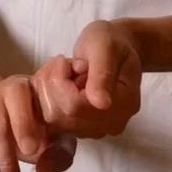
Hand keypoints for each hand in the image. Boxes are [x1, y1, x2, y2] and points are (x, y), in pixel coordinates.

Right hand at [0, 76, 76, 171]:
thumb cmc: (23, 126)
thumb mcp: (47, 137)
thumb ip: (58, 152)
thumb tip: (44, 168)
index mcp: (40, 90)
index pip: (46, 95)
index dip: (49, 113)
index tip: (43, 143)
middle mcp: (14, 87)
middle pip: (18, 106)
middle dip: (23, 129)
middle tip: (30, 153)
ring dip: (5, 157)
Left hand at [32, 20, 141, 138]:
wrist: (116, 48)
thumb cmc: (112, 42)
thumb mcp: (106, 47)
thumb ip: (102, 73)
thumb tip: (101, 103)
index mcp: (124, 104)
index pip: (75, 106)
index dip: (61, 82)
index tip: (73, 62)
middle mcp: (111, 124)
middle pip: (61, 115)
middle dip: (54, 84)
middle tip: (68, 64)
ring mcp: (95, 130)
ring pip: (52, 117)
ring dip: (49, 89)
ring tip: (66, 71)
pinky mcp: (80, 128)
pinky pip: (51, 119)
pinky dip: (47, 96)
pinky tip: (61, 81)